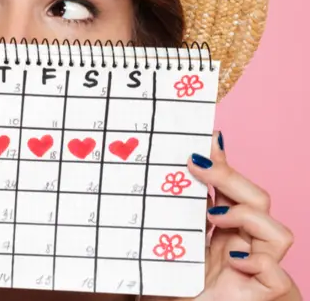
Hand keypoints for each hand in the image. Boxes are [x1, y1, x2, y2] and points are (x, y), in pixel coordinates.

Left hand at [148, 131, 297, 300]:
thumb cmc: (171, 288)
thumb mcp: (162, 247)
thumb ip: (163, 220)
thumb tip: (148, 182)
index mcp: (221, 232)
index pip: (231, 191)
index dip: (223, 165)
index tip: (204, 141)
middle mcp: (242, 245)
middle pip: (257, 201)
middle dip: (231, 176)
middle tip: (196, 162)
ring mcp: (255, 269)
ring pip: (279, 233)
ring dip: (247, 217)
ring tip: (213, 216)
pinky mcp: (261, 294)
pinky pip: (277, 275)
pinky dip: (260, 263)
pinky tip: (236, 260)